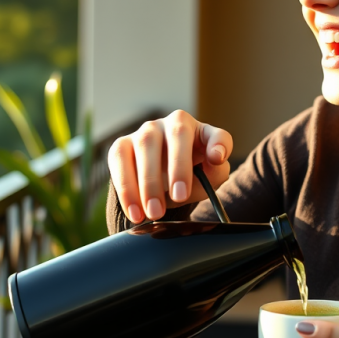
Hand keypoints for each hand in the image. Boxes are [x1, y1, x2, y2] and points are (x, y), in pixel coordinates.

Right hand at [108, 110, 232, 223]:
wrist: (161, 183)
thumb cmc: (190, 177)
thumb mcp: (207, 179)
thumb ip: (215, 172)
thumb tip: (214, 161)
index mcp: (202, 132)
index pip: (217, 135)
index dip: (218, 145)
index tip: (216, 159)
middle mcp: (173, 124)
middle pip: (178, 134)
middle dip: (178, 166)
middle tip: (179, 198)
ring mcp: (146, 132)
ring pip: (146, 145)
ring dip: (149, 182)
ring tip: (154, 213)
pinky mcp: (122, 145)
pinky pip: (120, 160)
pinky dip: (126, 188)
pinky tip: (134, 211)